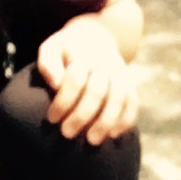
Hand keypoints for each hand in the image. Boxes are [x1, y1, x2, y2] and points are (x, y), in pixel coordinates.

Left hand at [36, 17, 137, 143]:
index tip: (52, 118)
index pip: (75, 79)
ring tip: (92, 141)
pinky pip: (133, 102)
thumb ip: (47, 64)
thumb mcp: (51, 49)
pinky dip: (126, 120)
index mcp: (83, 55)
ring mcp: (120, 73)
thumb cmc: (66, 51)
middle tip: (67, 134)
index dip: (63, 101)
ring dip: (106, 121)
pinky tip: (113, 135)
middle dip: (82, 115)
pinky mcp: (130, 83)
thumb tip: (56, 85)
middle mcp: (105, 63)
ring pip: (118, 98)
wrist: (94, 38)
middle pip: (97, 91)